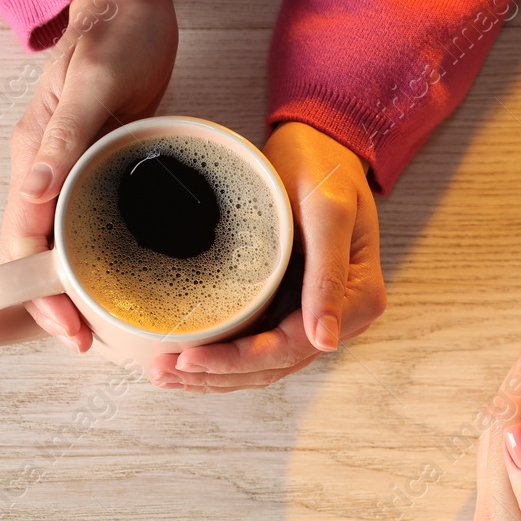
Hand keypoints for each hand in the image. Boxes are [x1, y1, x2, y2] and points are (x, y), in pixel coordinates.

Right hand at [0, 0, 177, 353]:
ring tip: (100, 326)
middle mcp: (44, 172)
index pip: (22, 238)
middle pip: (35, 253)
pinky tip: (120, 282)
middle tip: (85, 342)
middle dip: (52, 302)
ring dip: (74, 287)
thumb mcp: (94, 82)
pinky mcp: (98, 172)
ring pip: (61, 245)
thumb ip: (64, 137)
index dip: (38, 290)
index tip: (65, 327)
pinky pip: (90, 226)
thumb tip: (33, 191)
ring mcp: (70, 175)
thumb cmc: (115, 37)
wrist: (131, 8)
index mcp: (33, 156)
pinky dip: (99, 258)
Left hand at [149, 122, 383, 390]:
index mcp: (357, 300)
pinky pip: (256, 345)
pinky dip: (221, 358)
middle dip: (217, 374)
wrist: (321, 145)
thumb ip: (328, 275)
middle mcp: (339, 317)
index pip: (292, 347)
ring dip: (213, 376)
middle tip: (163, 371)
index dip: (239, 361)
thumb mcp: (327, 211)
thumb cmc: (325, 168)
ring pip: (262, 365)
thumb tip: (325, 342)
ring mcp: (313, 315)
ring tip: (164, 373)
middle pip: (273, 365)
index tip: (192, 358)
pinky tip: (186, 360)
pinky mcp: (289, 307)